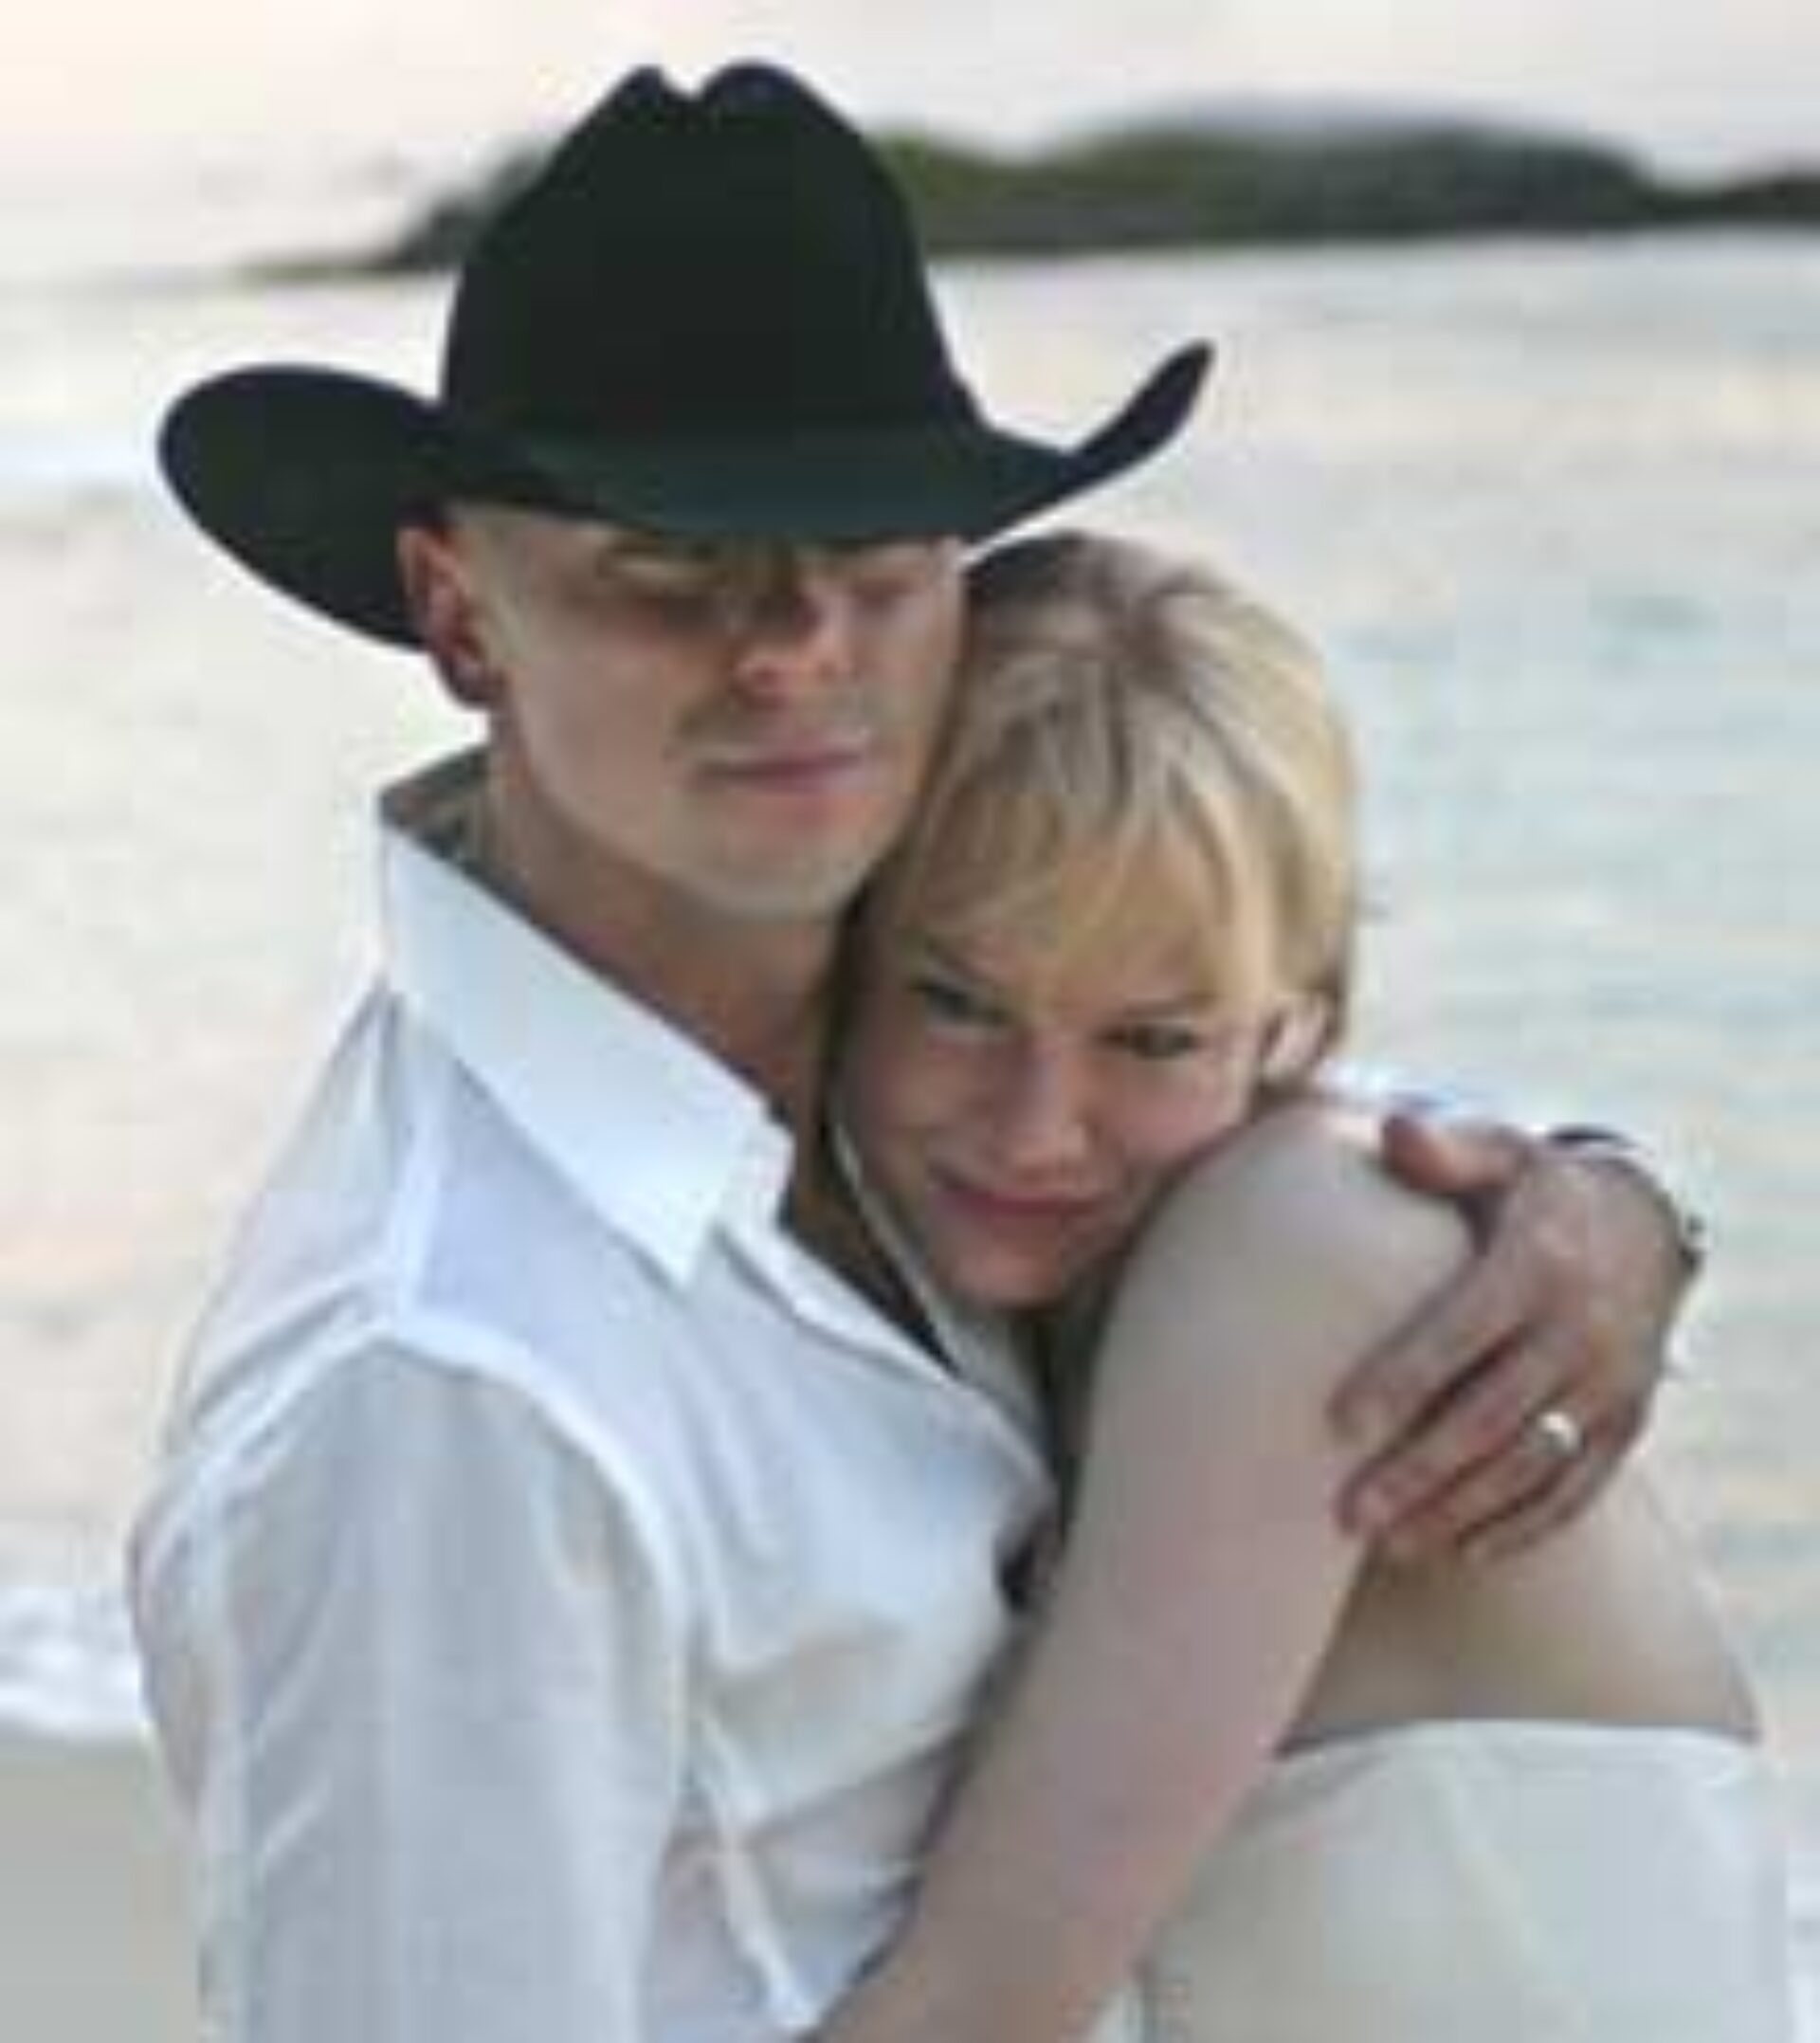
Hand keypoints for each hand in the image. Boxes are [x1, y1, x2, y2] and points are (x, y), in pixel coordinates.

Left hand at [1329, 1110, 1694, 1563]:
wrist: (1647, 1221)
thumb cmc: (1533, 1187)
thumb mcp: (1502, 1148)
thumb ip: (1447, 1144)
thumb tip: (1396, 1131)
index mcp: (1533, 1266)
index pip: (1460, 1334)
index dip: (1401, 1381)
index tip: (1338, 1423)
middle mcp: (1576, 1333)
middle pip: (1490, 1419)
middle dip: (1418, 1472)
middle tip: (1348, 1514)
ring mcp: (1607, 1386)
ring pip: (1530, 1468)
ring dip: (1459, 1513)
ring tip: (1387, 1544)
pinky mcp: (1625, 1423)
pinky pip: (1576, 1490)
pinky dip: (1522, 1527)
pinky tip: (1462, 1551)